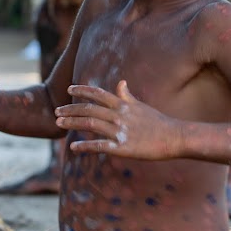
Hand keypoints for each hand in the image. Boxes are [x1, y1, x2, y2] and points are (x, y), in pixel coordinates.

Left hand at [55, 80, 181, 159]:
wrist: (174, 137)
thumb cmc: (158, 122)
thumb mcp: (141, 106)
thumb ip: (127, 96)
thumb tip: (121, 82)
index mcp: (123, 104)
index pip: (98, 93)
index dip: (82, 90)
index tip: (68, 88)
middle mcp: (119, 115)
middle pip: (89, 109)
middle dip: (70, 109)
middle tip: (56, 111)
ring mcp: (120, 131)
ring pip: (90, 124)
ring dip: (72, 123)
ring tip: (59, 124)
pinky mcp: (123, 148)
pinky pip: (99, 146)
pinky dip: (84, 146)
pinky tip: (73, 147)